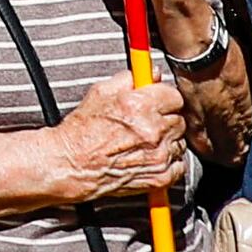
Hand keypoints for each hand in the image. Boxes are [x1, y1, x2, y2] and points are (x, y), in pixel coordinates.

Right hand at [43, 73, 188, 201]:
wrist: (72, 165)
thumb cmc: (82, 131)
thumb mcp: (99, 92)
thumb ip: (129, 79)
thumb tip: (151, 73)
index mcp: (140, 105)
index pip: (174, 96)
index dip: (164, 98)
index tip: (157, 101)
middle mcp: (153, 131)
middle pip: (179, 119)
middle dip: (166, 118)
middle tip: (148, 122)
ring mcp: (158, 156)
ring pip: (180, 142)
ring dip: (168, 140)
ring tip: (145, 141)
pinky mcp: (160, 177)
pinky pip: (179, 165)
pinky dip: (169, 162)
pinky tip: (150, 157)